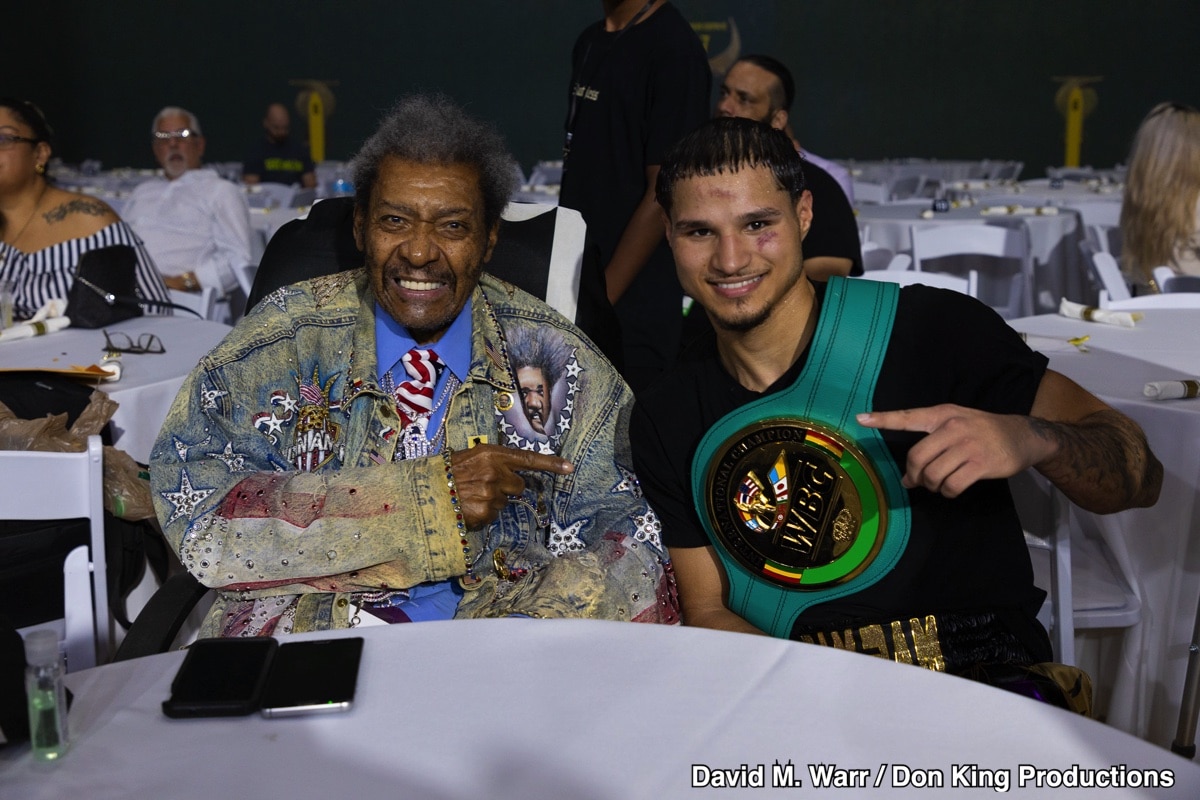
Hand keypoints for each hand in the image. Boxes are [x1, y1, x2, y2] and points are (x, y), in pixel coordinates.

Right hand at [450, 444, 573, 527]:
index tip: (570, 467)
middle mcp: (495, 472)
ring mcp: (490, 493)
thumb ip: (494, 462)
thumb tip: (514, 474)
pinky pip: (493, 516)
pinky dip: (483, 514)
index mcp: (492, 454)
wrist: (426, 489)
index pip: (528, 459)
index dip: (551, 463)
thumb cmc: (449, 471)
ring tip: (471, 496)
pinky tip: (468, 507)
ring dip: (492, 501)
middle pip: (518, 485)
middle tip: (485, 485)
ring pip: (505, 502)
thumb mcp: (472, 457)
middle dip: (507, 487)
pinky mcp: (485, 512)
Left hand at [857, 405, 1052, 497]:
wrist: (1023, 435)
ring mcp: (968, 445)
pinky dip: (948, 492)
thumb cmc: (983, 430)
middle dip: (914, 474)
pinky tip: (953, 488)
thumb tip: (908, 477)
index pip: (908, 417)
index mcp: (943, 414)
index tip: (861, 419)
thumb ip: (932, 443)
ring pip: (933, 474)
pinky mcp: (981, 464)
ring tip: (938, 484)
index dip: (884, 419)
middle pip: (917, 457)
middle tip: (918, 480)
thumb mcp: (957, 422)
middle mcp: (953, 427)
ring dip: (932, 486)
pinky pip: (952, 485)